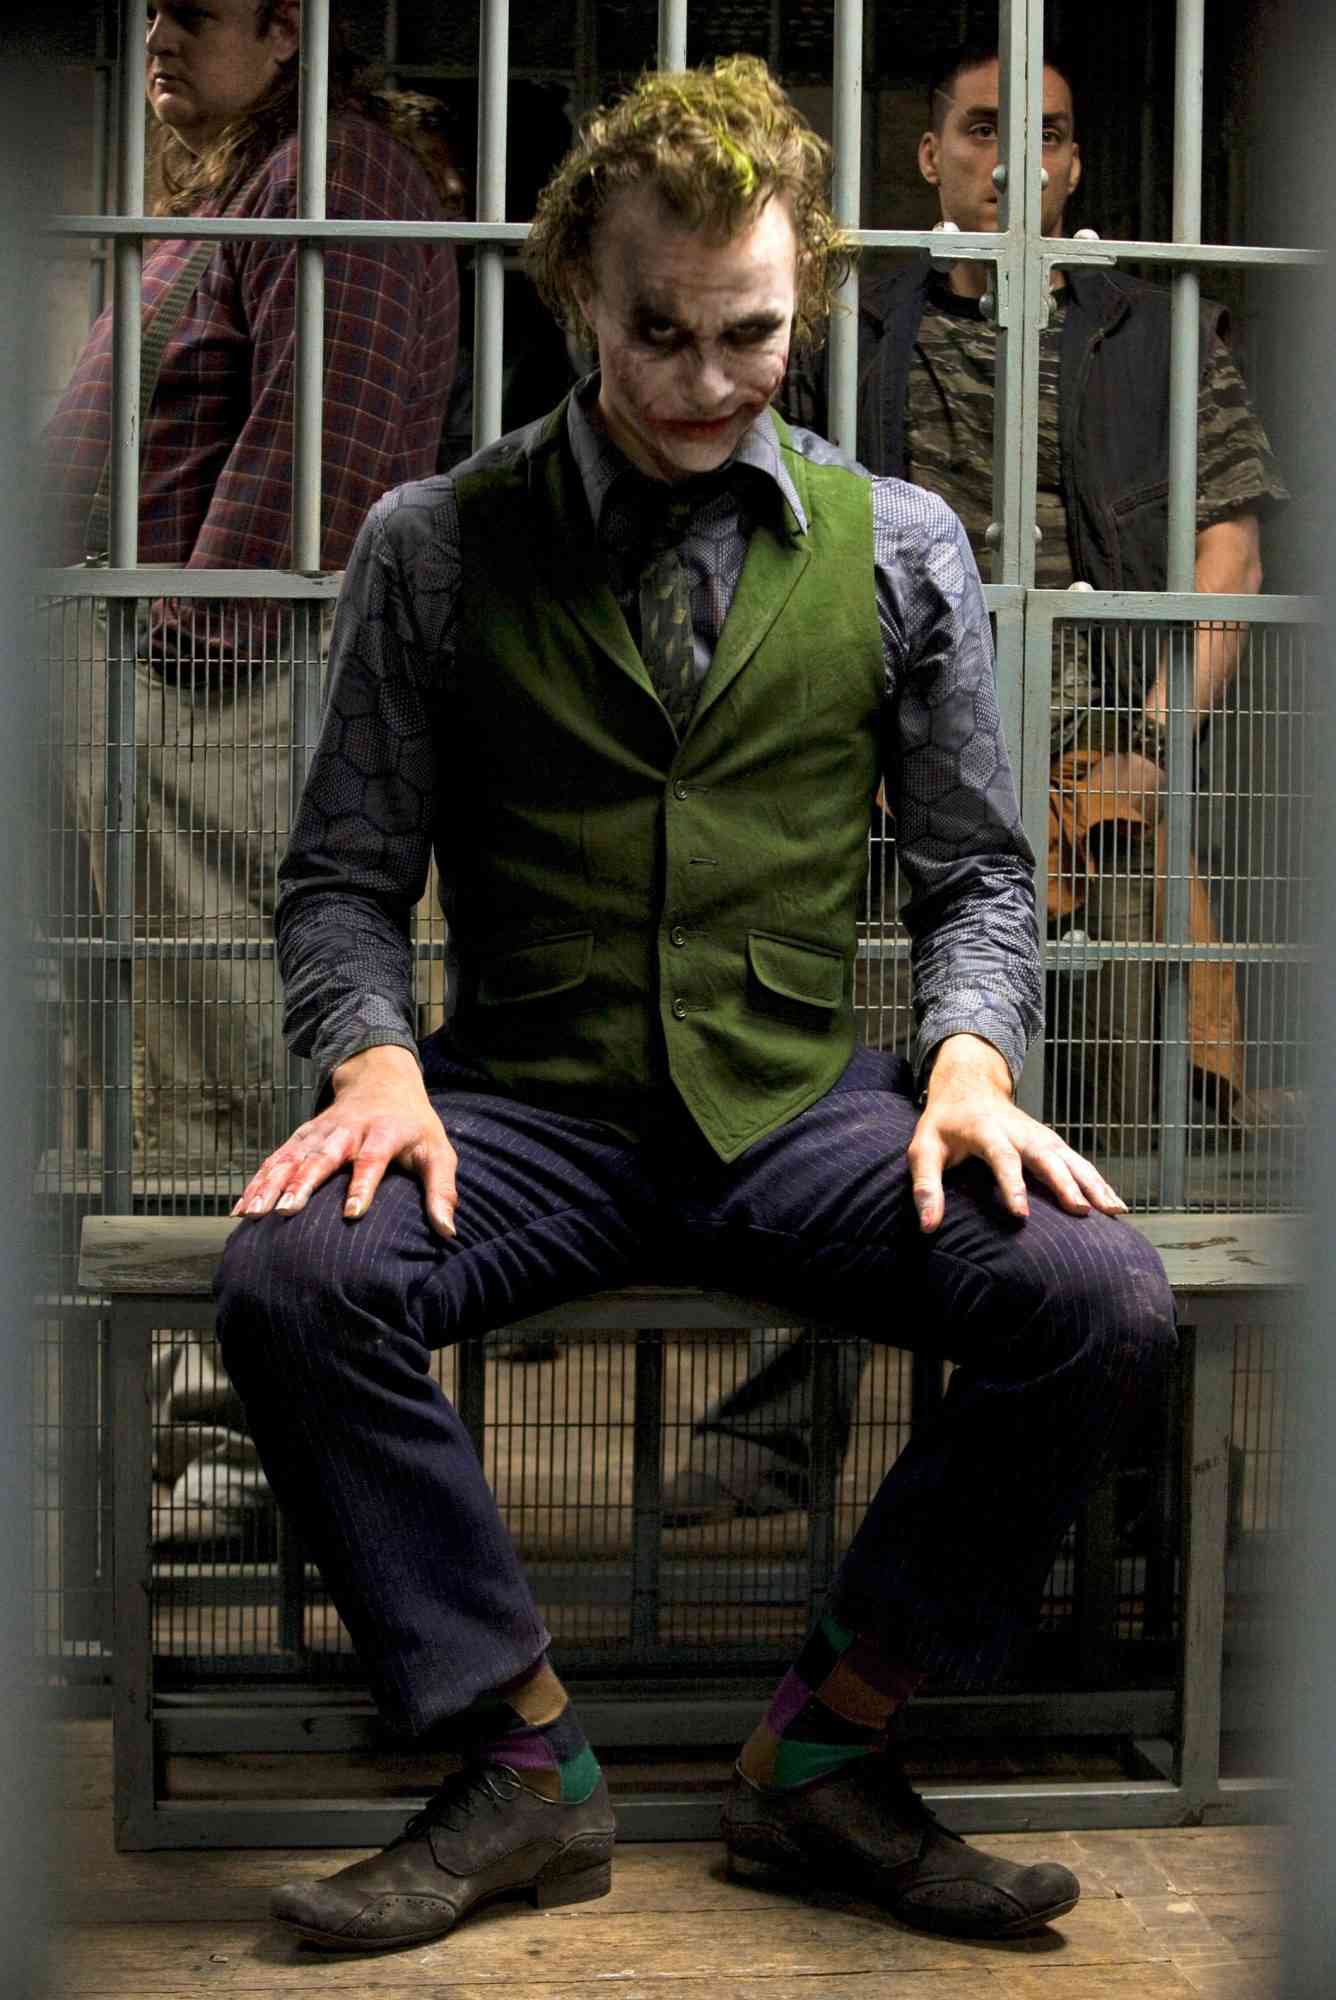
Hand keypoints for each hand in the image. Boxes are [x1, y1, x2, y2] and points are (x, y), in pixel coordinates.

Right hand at [231, 1045, 457, 1236]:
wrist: (382, 1079)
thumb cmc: (414, 1125)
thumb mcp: (438, 1151)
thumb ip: (442, 1190)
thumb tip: (447, 1232)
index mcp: (383, 1133)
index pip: (372, 1159)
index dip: (362, 1186)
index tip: (352, 1214)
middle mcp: (347, 1130)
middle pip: (323, 1157)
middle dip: (303, 1183)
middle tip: (286, 1211)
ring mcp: (320, 1132)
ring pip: (292, 1157)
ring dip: (271, 1184)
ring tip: (253, 1215)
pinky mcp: (302, 1137)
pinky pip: (275, 1159)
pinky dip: (257, 1182)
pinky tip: (241, 1208)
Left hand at [908, 1033, 1126, 1233]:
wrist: (970, 1086)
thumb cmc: (944, 1124)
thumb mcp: (923, 1150)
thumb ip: (925, 1187)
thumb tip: (927, 1227)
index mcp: (986, 1131)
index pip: (1002, 1158)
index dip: (1012, 1185)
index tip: (1021, 1214)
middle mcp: (1019, 1132)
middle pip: (1046, 1156)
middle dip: (1065, 1183)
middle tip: (1082, 1211)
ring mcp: (1039, 1135)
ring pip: (1071, 1158)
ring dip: (1094, 1183)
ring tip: (1114, 1211)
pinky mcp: (1051, 1142)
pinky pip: (1079, 1162)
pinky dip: (1099, 1181)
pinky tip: (1116, 1204)